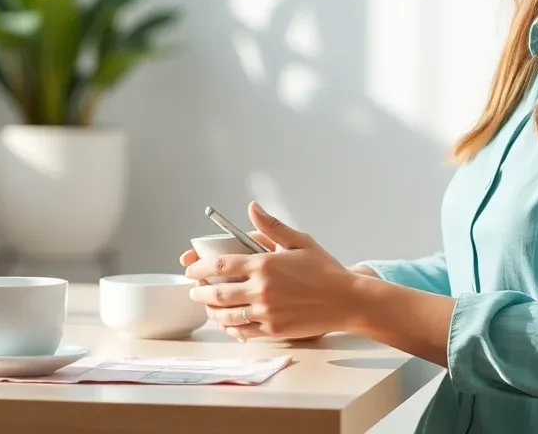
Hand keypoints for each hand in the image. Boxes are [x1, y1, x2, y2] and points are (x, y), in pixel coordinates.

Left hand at [184, 201, 359, 341]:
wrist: (347, 301)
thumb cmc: (325, 269)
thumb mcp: (300, 241)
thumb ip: (272, 226)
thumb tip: (252, 207)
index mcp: (264, 264)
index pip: (220, 265)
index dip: (199, 267)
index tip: (190, 268)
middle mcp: (261, 289)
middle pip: (217, 292)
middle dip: (199, 292)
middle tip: (194, 290)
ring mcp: (266, 312)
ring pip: (227, 315)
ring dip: (211, 311)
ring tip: (207, 306)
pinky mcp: (274, 330)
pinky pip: (243, 331)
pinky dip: (230, 327)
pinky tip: (227, 323)